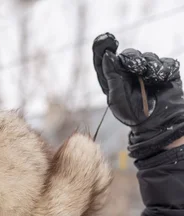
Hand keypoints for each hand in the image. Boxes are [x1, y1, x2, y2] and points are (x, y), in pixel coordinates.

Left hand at [93, 33, 183, 157]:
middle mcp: (129, 72)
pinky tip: (160, 80)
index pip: (104, 57)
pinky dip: (163, 70)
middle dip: (131, 59)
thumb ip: (111, 76)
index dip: (103, 45)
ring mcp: (147, 71)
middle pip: (128, 54)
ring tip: (149, 81)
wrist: (157, 123)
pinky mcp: (165, 71)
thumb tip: (108, 55)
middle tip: (135, 69)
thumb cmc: (132, 114)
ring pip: (147, 56)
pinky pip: (165, 62)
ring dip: (148, 66)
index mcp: (113, 77)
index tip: (107, 38)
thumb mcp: (116, 97)